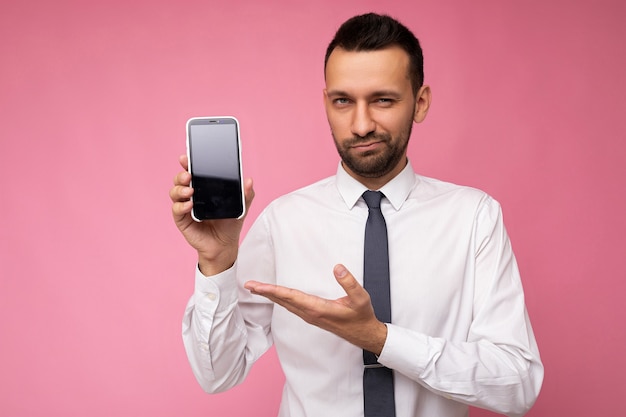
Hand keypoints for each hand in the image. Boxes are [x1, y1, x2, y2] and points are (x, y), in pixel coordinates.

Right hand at [169, 154, 254, 274]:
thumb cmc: (230, 223)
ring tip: (190, 190)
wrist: (225, 245)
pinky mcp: (182, 220)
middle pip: (180, 180)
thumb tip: (249, 181)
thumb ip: (246, 194)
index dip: (188, 164)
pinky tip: (189, 205)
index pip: (194, 172)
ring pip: (175, 192)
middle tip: (189, 174)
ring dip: (180, 189)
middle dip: (182, 174)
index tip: (186, 158)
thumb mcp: (241, 207)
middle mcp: (192, 195)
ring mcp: (185, 207)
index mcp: (204, 188)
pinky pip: (176, 210)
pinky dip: (181, 206)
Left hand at [244, 264, 387, 354]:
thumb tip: (338, 268)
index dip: (273, 290)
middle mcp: (310, 314)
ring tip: (257, 288)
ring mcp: (310, 317)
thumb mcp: (360, 298)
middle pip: (283, 301)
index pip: (291, 297)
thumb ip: (349, 283)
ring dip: (270, 295)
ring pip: (285, 304)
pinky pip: (291, 307)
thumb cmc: (362, 317)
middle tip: (248, 284)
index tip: (258, 286)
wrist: (364, 335)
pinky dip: (280, 299)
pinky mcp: (312, 317)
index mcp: (318, 309)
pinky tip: (275, 295)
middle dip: (265, 292)